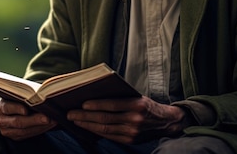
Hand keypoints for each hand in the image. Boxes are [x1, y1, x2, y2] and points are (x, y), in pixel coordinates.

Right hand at [0, 98, 56, 140]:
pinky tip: (49, 125)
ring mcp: (7, 131)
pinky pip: (28, 135)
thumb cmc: (17, 98)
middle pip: (17, 121)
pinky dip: (40, 130)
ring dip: (40, 126)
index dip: (16, 108)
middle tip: (48, 117)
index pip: (6, 108)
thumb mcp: (16, 95)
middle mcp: (1, 120)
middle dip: (34, 120)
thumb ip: (23, 95)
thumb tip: (39, 94)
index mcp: (0, 106)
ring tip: (53, 121)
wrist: (12, 110)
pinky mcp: (14, 137)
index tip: (26, 110)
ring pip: (24, 131)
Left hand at [67, 96, 188, 143]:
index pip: (112, 105)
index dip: (96, 105)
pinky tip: (87, 127)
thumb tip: (95, 95)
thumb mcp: (137, 96)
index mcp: (137, 104)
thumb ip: (120, 97)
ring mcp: (132, 132)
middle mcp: (135, 119)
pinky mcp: (131, 140)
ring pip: (105, 129)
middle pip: (105, 118)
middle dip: (85, 116)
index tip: (82, 104)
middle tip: (70, 114)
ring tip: (75, 120)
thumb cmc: (147, 105)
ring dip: (87, 125)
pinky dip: (96, 132)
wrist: (166, 122)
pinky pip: (110, 136)